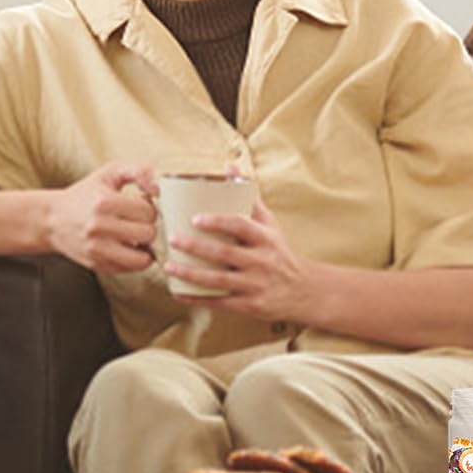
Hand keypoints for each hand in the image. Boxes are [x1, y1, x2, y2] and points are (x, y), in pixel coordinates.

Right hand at [45, 163, 157, 274]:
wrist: (51, 219)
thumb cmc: (85, 195)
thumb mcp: (108, 173)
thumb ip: (137, 171)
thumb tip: (157, 188)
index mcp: (103, 202)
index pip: (147, 211)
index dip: (148, 208)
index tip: (139, 206)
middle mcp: (98, 227)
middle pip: (147, 234)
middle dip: (147, 227)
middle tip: (138, 222)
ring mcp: (96, 249)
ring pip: (142, 258)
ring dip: (144, 248)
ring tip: (136, 238)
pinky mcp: (96, 264)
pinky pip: (129, 269)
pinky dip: (133, 260)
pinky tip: (126, 248)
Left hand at [166, 200, 316, 321]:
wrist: (304, 290)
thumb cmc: (280, 253)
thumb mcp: (270, 225)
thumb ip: (248, 198)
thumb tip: (230, 166)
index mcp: (266, 239)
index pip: (241, 226)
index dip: (218, 222)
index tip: (195, 218)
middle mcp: (262, 262)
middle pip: (225, 253)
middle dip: (196, 247)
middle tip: (173, 239)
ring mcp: (256, 285)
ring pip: (218, 280)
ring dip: (191, 274)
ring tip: (169, 266)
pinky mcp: (250, 305)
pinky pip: (220, 301)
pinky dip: (198, 299)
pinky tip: (179, 293)